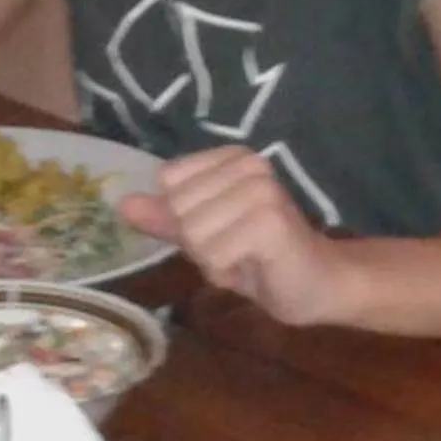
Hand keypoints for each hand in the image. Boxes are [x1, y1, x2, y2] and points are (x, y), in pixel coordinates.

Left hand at [119, 145, 352, 325]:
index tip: (220, 230)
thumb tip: (122, 203)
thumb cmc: (259, 257)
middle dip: (199, 243)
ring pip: (194, 233)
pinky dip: (228, 272)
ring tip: (248, 257)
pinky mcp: (270, 222)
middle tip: (237, 249)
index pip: (169, 182)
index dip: (185, 218)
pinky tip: (256, 267)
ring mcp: (262, 190)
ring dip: (214, 260)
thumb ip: (167, 217)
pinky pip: (215, 255)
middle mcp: (249, 164)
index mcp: (231, 157)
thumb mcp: (205, 234)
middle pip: (178, 209)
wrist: (317, 283)